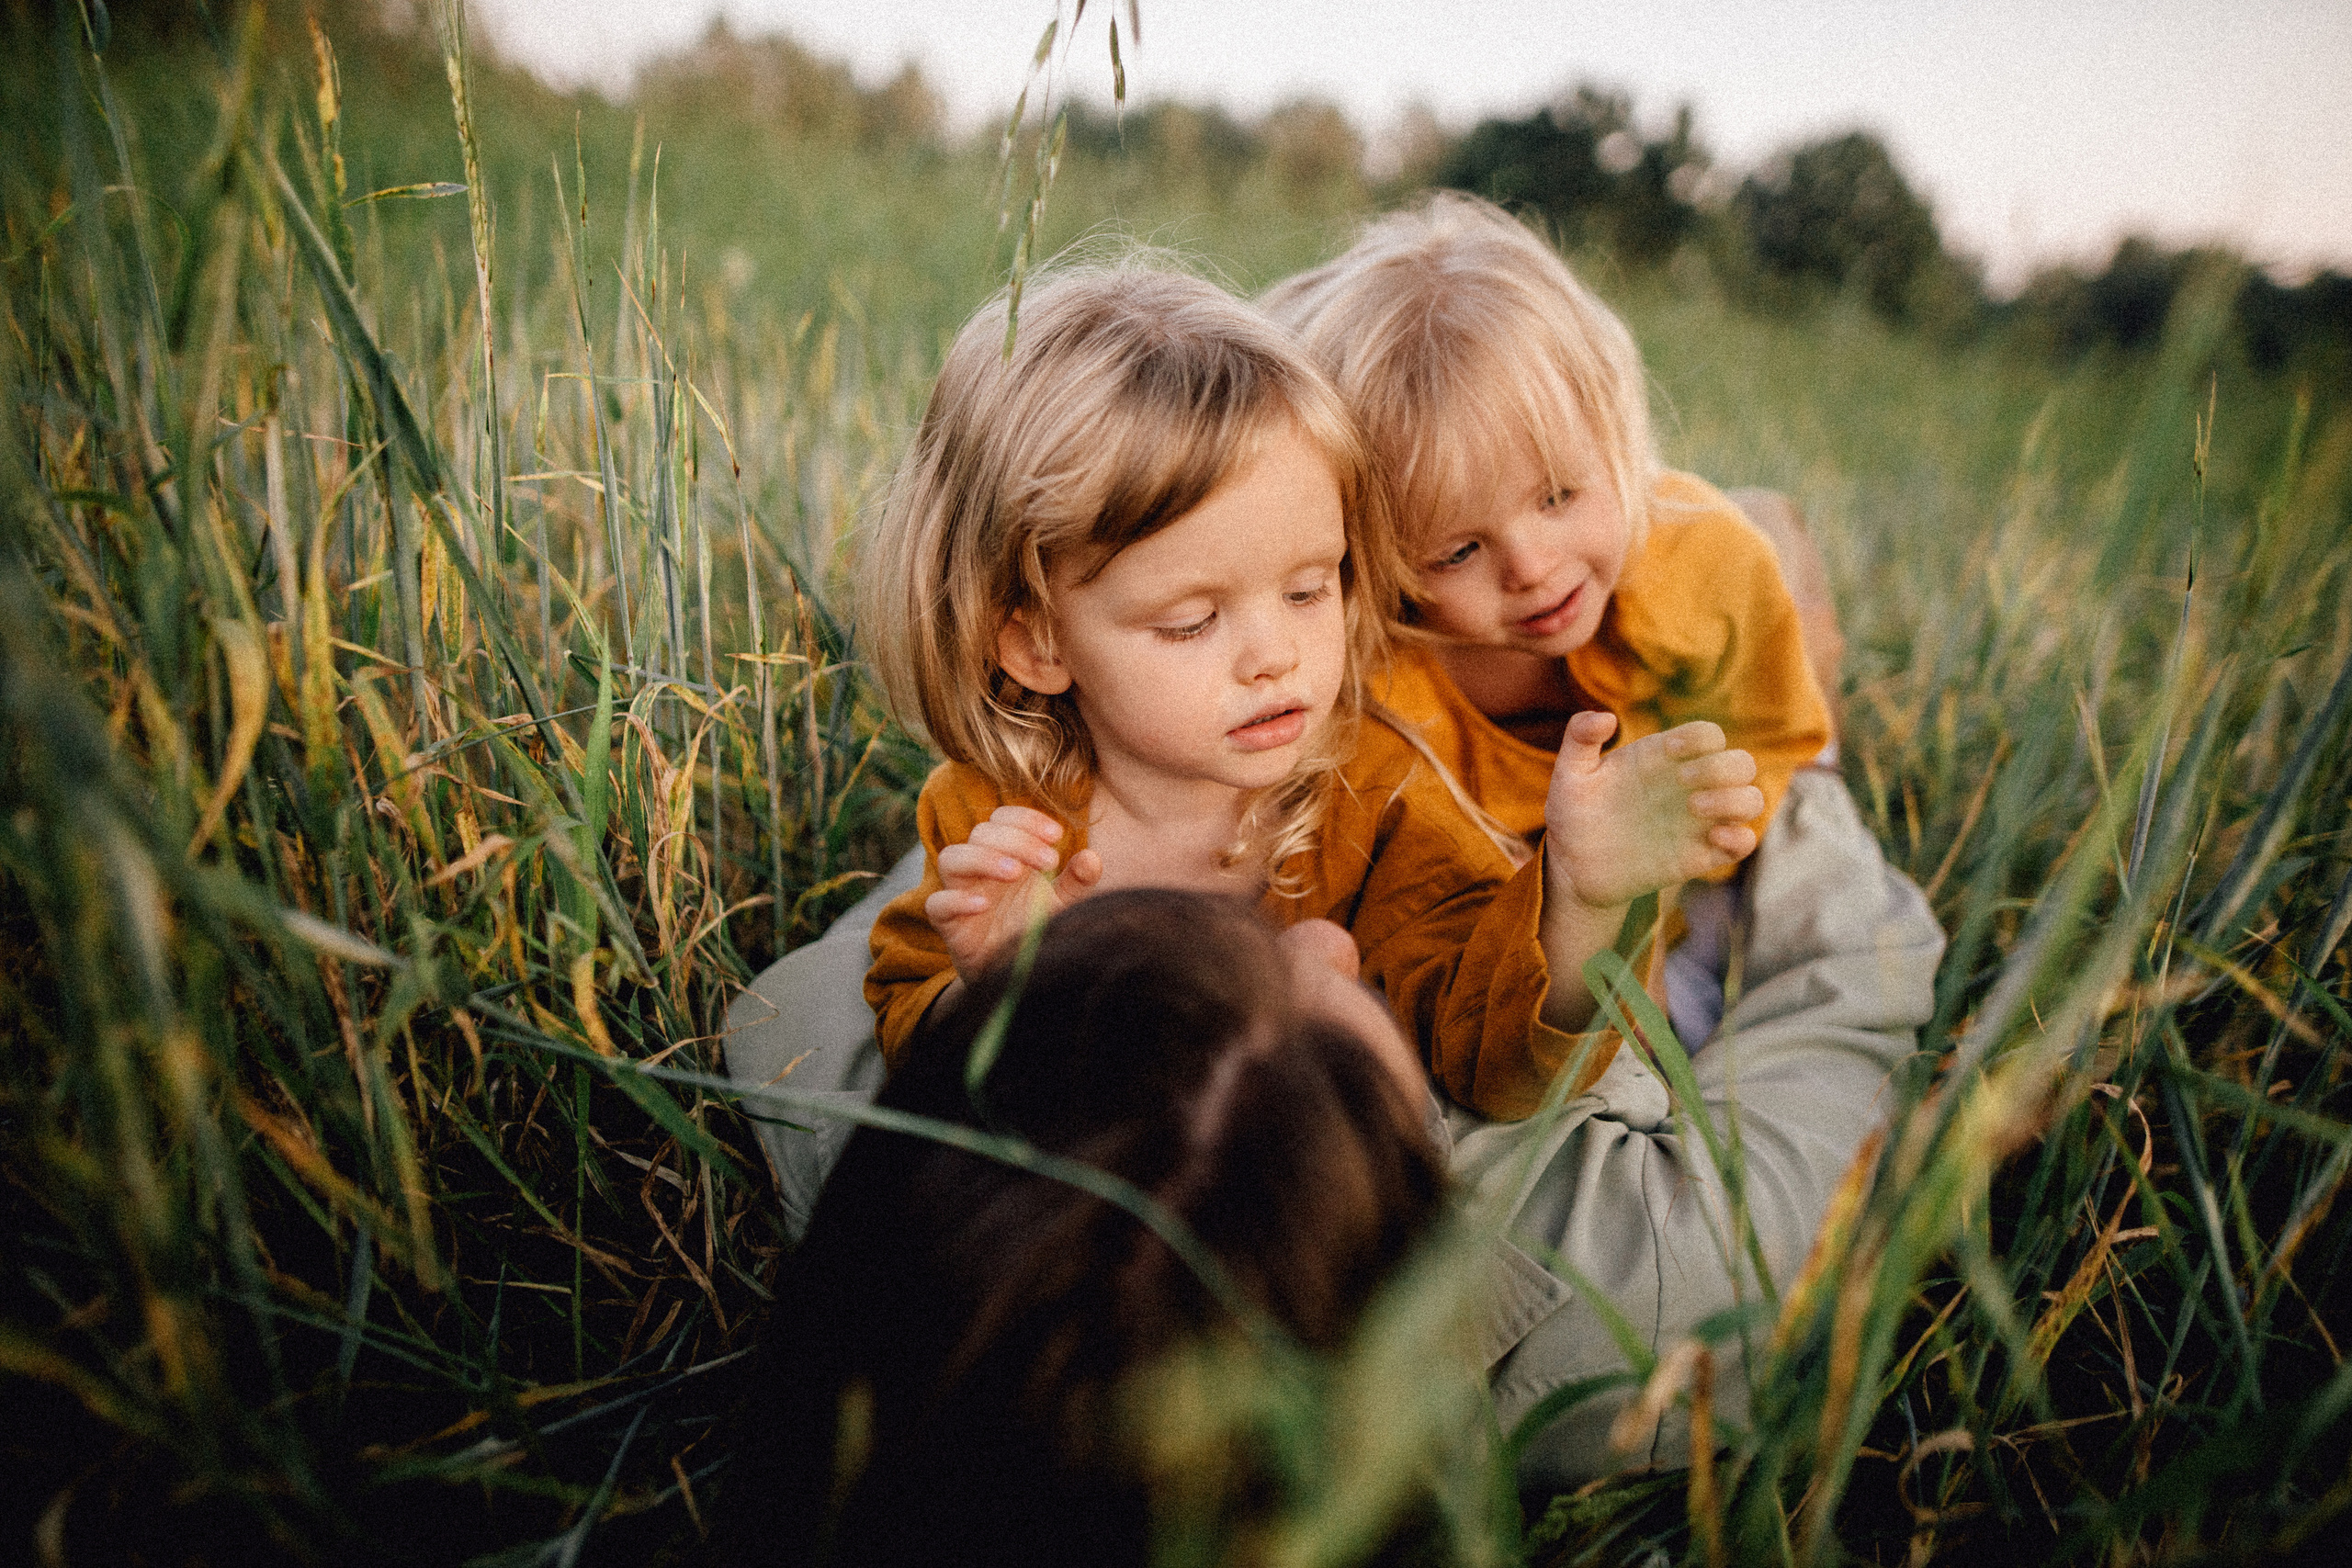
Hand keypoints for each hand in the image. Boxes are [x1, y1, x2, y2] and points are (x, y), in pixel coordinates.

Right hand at [925, 805, 1103, 981]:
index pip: (1002, 819)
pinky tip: (984, 905)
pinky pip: (937, 904)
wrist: (1017, 977)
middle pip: (980, 833)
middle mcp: (979, 870)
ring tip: (1016, 873)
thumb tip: (1092, 858)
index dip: (1025, 819)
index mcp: (1004, 856)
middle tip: (1048, 860)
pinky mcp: (948, 925)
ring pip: (951, 858)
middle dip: (1015, 840)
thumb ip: (1076, 882)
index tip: (1056, 835)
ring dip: (984, 859)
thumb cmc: (1034, 930)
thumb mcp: (1061, 904)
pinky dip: (957, 900)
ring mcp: (961, 894)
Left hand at [1544, 712, 1763, 912]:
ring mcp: (1698, 822)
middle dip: (1722, 767)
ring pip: (1752, 800)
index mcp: (1664, 760)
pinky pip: (1744, 843)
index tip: (1668, 752)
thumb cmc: (1572, 814)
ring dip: (1735, 799)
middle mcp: (1689, 787)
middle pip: (1742, 763)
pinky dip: (1740, 838)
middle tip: (1682, 783)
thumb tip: (1607, 718)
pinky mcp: (1700, 856)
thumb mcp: (1569, 773)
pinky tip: (1710, 838)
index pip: (1709, 734)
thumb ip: (1580, 737)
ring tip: (1694, 807)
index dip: (1698, 737)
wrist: (1572, 866)